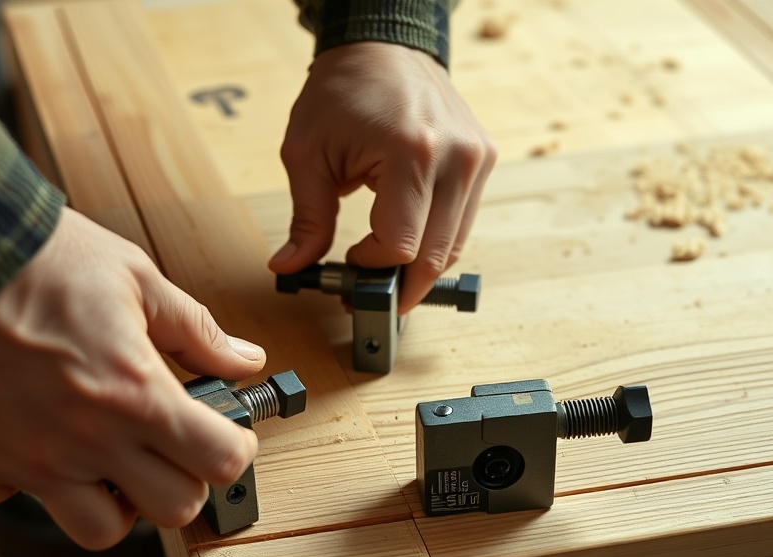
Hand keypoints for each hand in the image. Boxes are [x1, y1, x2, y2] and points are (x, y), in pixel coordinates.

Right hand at [0, 207, 265, 548]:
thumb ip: (195, 330)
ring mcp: (28, 463)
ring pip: (101, 531)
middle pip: (174, 510)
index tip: (226, 434)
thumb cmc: (31, 257)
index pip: (219, 462)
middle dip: (185, 479)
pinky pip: (23, 500)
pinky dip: (38, 481)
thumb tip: (244, 359)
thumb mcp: (133, 276)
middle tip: (171, 445)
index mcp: (133, 394)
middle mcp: (85, 441)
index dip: (234, 449)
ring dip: (119, 502)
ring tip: (111, 458)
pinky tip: (38, 437)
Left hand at [269, 42, 495, 313]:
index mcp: (410, 151)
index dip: (371, 267)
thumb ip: (306, 218)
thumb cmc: (342, 92)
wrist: (383, 46)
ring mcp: (476, 158)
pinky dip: (434, 242)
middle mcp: (455, 157)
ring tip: (384, 270)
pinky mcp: (483, 160)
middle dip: (400, 285)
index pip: (400, 244)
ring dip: (419, 268)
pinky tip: (406, 242)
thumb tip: (289, 267)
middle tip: (368, 293)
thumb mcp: (307, 154)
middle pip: (434, 256)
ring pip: (454, 246)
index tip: (349, 263)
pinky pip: (462, 223)